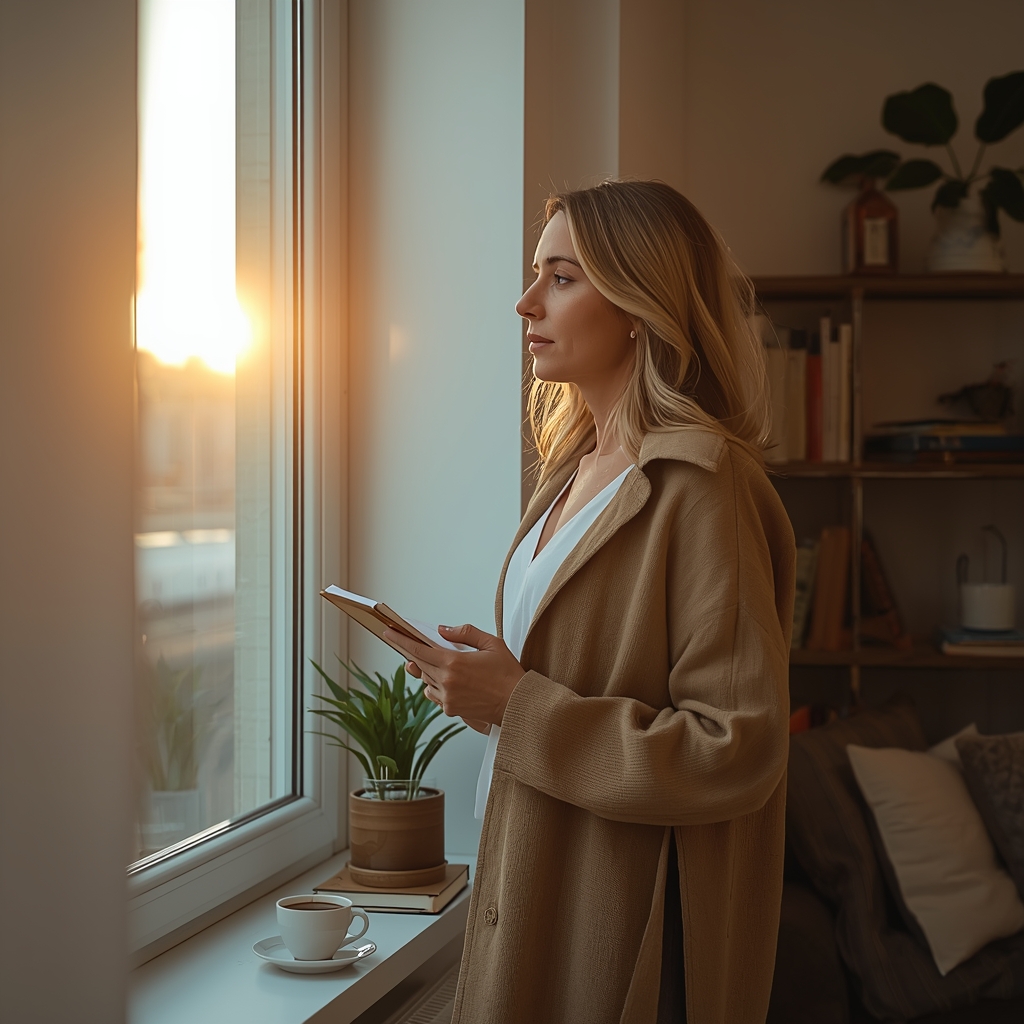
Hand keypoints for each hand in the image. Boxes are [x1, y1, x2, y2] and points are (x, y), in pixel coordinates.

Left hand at [384, 623, 524, 726]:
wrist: (517, 704)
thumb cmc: (508, 674)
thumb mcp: (491, 644)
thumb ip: (465, 633)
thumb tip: (442, 630)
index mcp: (454, 662)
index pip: (418, 650)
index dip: (401, 641)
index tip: (389, 633)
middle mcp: (446, 681)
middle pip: (419, 664)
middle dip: (412, 654)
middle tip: (406, 643)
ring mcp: (447, 698)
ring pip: (425, 681)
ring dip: (426, 670)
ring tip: (436, 663)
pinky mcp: (451, 709)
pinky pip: (434, 695)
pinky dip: (435, 686)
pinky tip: (446, 680)